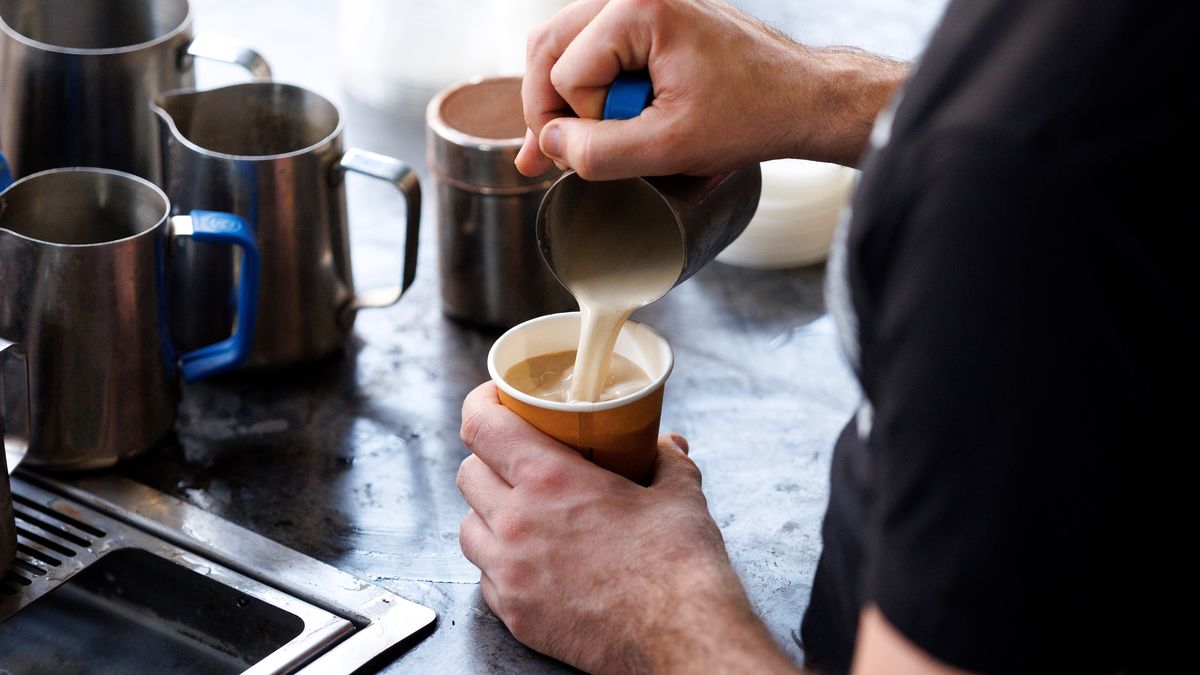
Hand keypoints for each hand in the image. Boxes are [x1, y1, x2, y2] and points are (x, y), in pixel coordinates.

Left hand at [457, 382, 794, 672]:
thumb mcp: (678, 494)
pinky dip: (499, 562)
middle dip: (487, 458)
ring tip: (520, 510)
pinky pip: (485, 576)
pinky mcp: (514, 614)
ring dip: (487, 512)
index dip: (481, 403)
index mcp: (550, 481)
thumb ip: (665, 460)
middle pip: (468, 473)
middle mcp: (517, 524)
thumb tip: (665, 444)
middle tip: (516, 456)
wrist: (680, 638)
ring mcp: (509, 574)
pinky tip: (531, 559)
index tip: (493, 397)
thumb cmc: (678, 567)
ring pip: (467, 527)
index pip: (482, 426)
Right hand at [516, 0, 908, 179]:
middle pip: (549, 46)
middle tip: (554, 154)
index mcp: (640, 11)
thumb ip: (601, 152)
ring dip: (565, 97)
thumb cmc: (752, 114)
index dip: (581, 123)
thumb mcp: (670, 147)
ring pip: (563, 44)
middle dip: (549, 107)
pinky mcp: (650, 17)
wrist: (801, 99)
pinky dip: (588, 84)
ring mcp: (642, 1)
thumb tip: (550, 145)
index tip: (614, 147)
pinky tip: (597, 117)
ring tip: (580, 139)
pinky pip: (593, 45)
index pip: (566, 74)